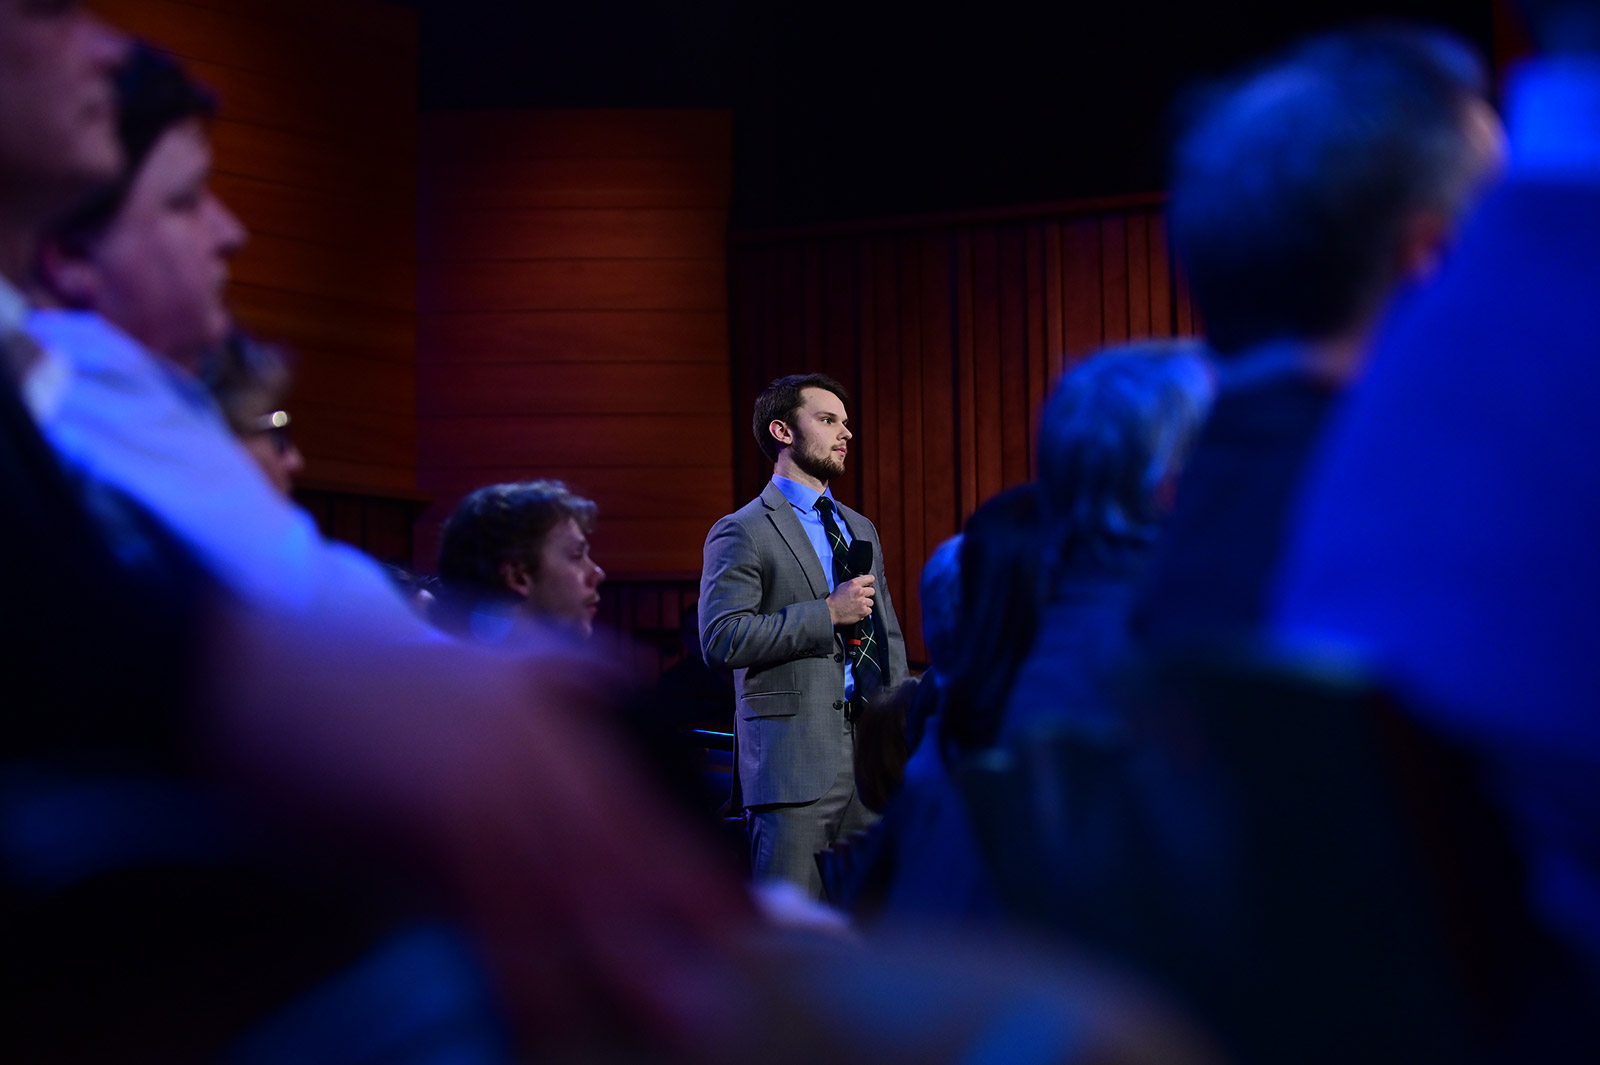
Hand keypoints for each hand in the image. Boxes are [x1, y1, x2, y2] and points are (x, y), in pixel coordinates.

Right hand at [203, 604, 749, 1048]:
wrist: (253, 671)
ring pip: (573, 887)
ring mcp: (488, 783)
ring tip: (676, 1019)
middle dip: (680, 924)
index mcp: (551, 710)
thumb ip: (560, 675)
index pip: (638, 800)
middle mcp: (536, 746)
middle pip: (623, 847)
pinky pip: (494, 918)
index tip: (741, 916)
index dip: (691, 865)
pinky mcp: (432, 823)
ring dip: (626, 962)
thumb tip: (626, 679)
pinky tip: (547, 1024)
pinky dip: (526, 978)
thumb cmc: (360, 679)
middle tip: (730, 986)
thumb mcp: (481, 659)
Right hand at [826, 574, 874, 625]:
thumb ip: (854, 584)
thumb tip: (861, 584)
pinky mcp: (863, 611)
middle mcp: (859, 591)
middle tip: (860, 598)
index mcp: (854, 583)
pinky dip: (864, 612)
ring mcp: (862, 602)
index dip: (870, 582)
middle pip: (872, 591)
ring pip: (871, 602)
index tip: (868, 585)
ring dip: (865, 604)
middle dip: (867, 594)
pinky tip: (857, 611)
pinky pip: (869, 610)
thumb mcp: (843, 586)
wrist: (831, 612)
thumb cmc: (834, 600)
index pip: (871, 578)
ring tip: (857, 606)